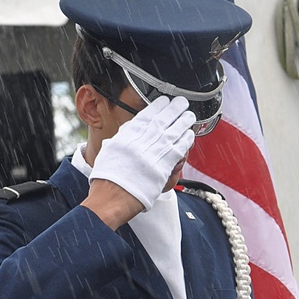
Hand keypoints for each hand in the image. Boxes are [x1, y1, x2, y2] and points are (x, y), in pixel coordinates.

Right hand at [90, 95, 195, 211]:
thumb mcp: (109, 150)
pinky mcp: (164, 165)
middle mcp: (142, 141)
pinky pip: (179, 148)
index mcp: (127, 135)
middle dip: (174, 109)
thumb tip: (128, 129)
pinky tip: (190, 135)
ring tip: (189, 116)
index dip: (158, 106)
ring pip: (173, 131)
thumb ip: (122, 138)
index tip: (164, 101)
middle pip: (162, 119)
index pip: (146, 115)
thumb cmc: (108, 178)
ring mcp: (154, 152)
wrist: (112, 197)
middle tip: (181, 103)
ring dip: (183, 122)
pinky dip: (186, 140)